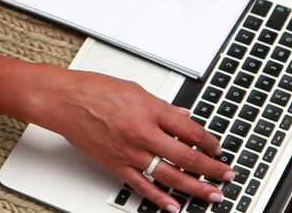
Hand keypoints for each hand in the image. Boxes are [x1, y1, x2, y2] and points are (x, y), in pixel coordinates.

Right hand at [30, 67, 233, 211]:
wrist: (64, 101)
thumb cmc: (95, 90)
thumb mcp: (136, 90)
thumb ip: (163, 107)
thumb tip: (183, 116)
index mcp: (151, 110)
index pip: (190, 130)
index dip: (209, 142)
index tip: (218, 148)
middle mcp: (143, 133)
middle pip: (186, 156)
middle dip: (211, 168)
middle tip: (226, 175)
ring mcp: (129, 152)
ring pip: (169, 175)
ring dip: (194, 187)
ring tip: (211, 194)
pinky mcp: (116, 164)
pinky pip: (142, 185)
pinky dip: (159, 198)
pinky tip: (174, 206)